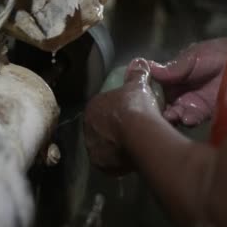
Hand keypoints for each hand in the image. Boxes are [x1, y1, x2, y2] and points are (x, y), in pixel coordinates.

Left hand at [84, 58, 161, 174]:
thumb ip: (136, 74)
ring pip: (106, 147)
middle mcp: (87, 129)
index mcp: (91, 109)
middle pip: (102, 130)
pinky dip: (121, 162)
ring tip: (135, 145)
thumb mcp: (137, 86)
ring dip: (118, 147)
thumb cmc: (135, 106)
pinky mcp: (101, 165)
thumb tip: (139, 61)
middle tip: (134, 132)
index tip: (129, 116)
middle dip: (115, 131)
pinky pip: (111, 164)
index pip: (101, 111)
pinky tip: (133, 159)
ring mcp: (93, 149)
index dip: (116, 113)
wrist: (139, 133)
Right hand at [149, 37, 226, 125]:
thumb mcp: (192, 57)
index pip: (154, 88)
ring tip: (170, 116)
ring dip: (169, 116)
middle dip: (155, 109)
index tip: (139, 96)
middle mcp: (178, 92)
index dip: (146, 93)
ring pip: (172, 114)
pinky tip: (186, 117)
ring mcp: (190, 104)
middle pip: (160, 104)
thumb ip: (172, 67)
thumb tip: (148, 69)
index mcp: (172, 78)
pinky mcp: (203, 113)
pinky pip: (191, 119)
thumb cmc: (217, 54)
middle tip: (152, 112)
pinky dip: (186, 120)